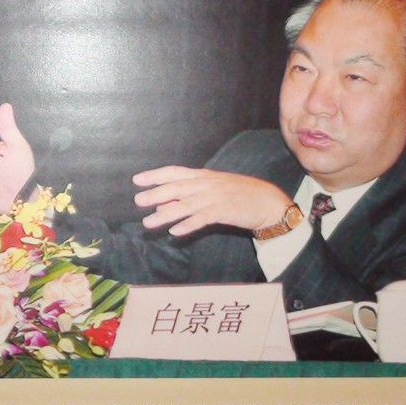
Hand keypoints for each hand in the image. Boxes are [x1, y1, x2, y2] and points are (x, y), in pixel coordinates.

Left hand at [132, 166, 292, 235]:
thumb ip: (189, 195)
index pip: (175, 172)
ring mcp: (216, 197)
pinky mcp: (225, 211)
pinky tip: (176, 232)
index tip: (137, 179)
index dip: (156, 175)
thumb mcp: (213, 190)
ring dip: (166, 214)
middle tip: (138, 200)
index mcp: (204, 176)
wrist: (268, 201)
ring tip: (148, 222)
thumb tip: (163, 204)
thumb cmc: (239, 195)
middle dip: (156, 193)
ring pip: (186, 205)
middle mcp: (207, 184)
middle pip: (177, 187)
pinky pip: (203, 219)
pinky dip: (189, 225)